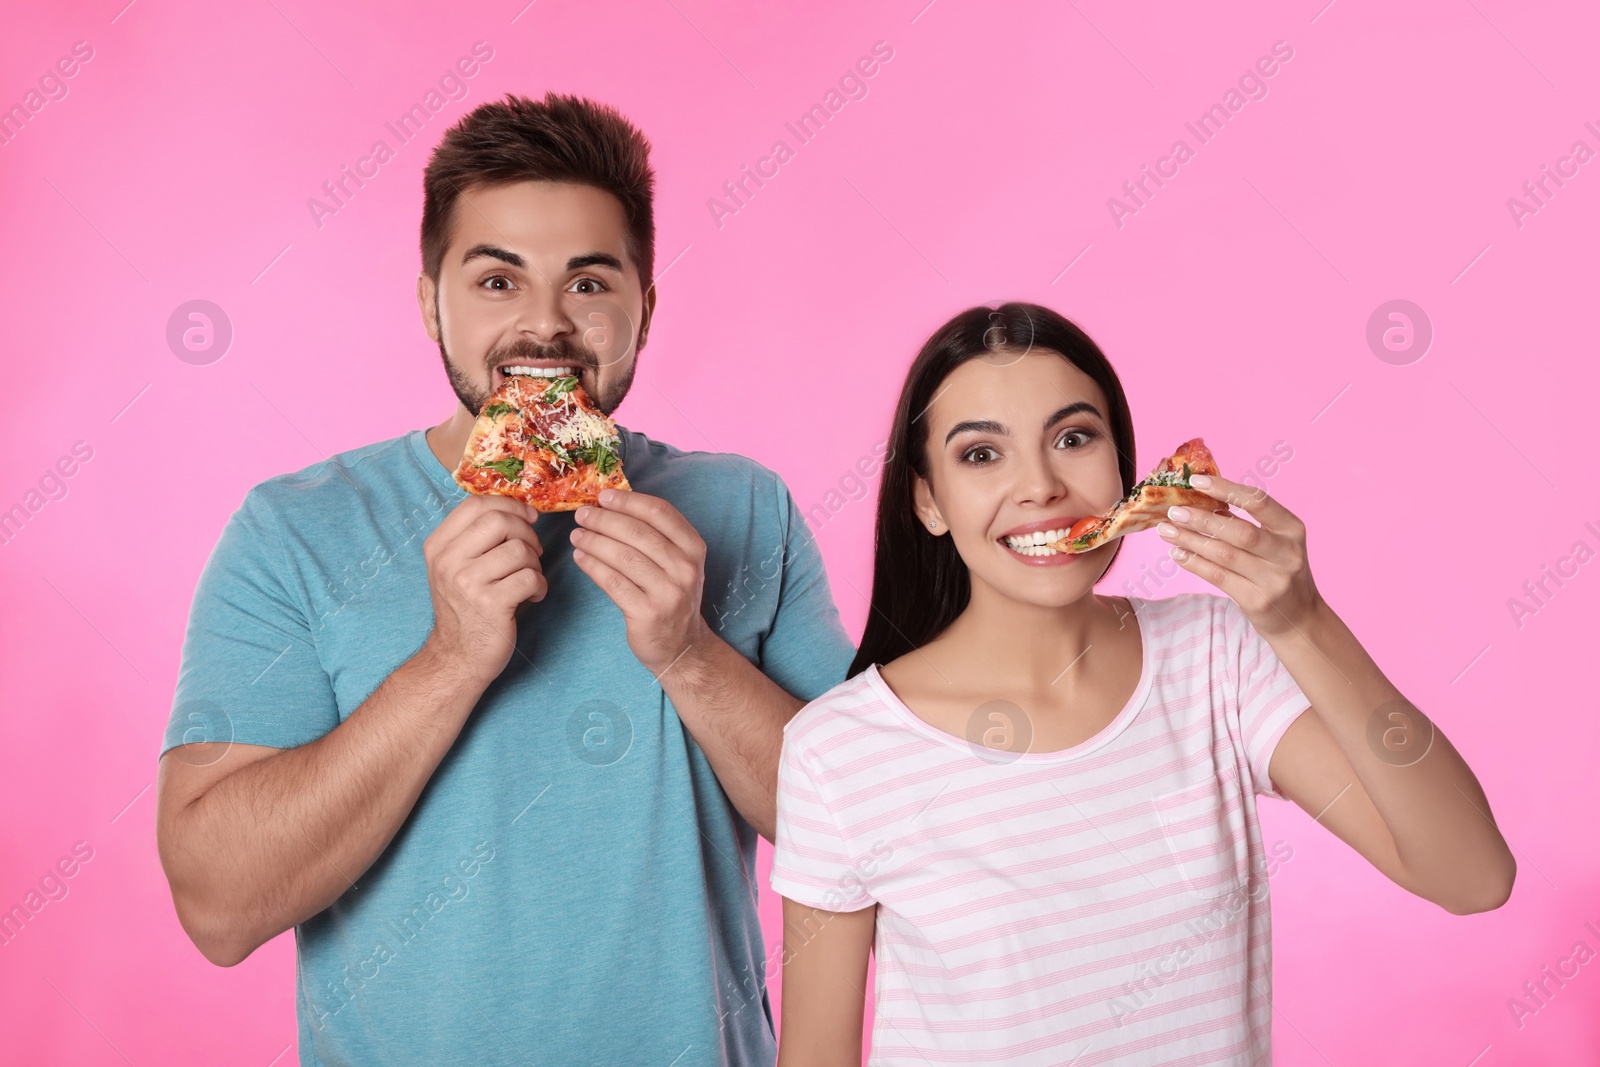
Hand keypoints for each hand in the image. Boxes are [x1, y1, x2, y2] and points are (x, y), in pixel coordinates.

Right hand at [420, 494, 545, 685]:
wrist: (457, 658)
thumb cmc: (465, 608)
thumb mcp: (455, 567)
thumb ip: (476, 537)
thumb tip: (519, 509)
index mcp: (438, 546)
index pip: (475, 505)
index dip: (509, 504)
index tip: (527, 516)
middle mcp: (448, 562)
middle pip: (499, 521)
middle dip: (526, 533)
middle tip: (532, 551)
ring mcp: (467, 583)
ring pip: (519, 550)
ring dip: (535, 563)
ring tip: (529, 578)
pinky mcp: (491, 604)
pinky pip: (531, 577)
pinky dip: (540, 585)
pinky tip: (532, 596)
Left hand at [569, 489, 710, 678]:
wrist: (682, 645)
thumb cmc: (672, 595)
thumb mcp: (678, 563)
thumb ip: (656, 536)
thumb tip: (612, 506)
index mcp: (693, 548)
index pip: (660, 512)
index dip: (629, 501)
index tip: (603, 496)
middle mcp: (685, 568)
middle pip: (638, 532)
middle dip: (604, 520)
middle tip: (582, 515)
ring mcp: (668, 592)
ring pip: (623, 556)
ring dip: (594, 541)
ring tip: (576, 535)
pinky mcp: (648, 613)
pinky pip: (613, 582)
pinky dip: (592, 566)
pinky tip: (580, 558)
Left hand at [1156, 474, 1322, 639]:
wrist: (1300, 618)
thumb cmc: (1279, 572)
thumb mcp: (1275, 543)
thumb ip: (1245, 524)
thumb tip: (1200, 502)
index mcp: (1292, 529)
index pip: (1258, 502)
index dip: (1226, 488)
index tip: (1196, 481)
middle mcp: (1287, 554)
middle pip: (1239, 531)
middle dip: (1202, 519)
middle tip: (1174, 511)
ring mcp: (1273, 580)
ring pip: (1224, 555)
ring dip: (1191, 540)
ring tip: (1166, 530)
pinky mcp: (1257, 601)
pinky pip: (1218, 577)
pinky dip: (1194, 563)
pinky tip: (1178, 553)